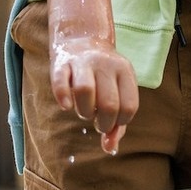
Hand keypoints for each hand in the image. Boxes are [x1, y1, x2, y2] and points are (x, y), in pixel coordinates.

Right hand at [50, 35, 138, 154]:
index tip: (112, 122)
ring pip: (85, 92)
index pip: (129, 106)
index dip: (120, 122)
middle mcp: (106, 65)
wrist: (82, 40)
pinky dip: (63, 98)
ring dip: (84, 112)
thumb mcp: (118, 92)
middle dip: (103, 123)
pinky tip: (67, 106)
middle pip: (109, 103)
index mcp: (125, 71)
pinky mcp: (61, 64)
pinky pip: (60, 83)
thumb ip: (118, 123)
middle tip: (97, 122)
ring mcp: (83, 63)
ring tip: (84, 112)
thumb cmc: (103, 76)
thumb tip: (110, 149)